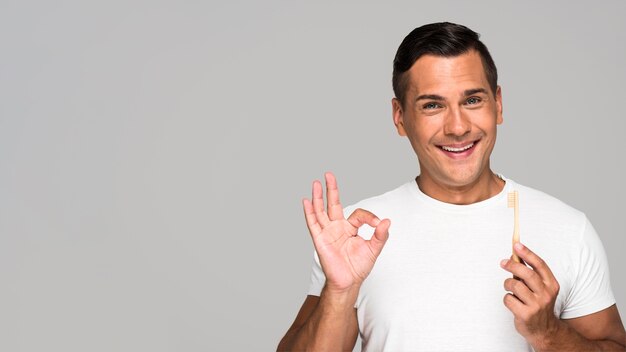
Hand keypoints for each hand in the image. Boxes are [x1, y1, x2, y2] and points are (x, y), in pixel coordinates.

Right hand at [303, 172, 390, 293]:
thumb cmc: (359, 267)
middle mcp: (337, 227)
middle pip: (333, 204)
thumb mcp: (374, 249)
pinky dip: (309, 212)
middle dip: (331, 189)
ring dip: (318, 197)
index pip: (358, 214)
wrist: (348, 282)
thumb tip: (386, 221)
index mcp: (350, 228)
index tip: (377, 225)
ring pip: (321, 211)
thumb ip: (381, 235)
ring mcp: (327, 232)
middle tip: (329, 174)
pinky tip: (306, 201)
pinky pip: (313, 224)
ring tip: (316, 183)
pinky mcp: (320, 239)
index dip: (369, 217)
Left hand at [501, 243, 560, 347]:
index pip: (540, 265)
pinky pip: (508, 299)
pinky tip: (513, 302)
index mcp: (551, 284)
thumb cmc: (538, 304)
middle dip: (512, 265)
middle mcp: (546, 294)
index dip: (527, 253)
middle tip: (503, 262)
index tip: (516, 245)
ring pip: (515, 285)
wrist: (544, 330)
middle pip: (527, 274)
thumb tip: (515, 254)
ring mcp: (536, 305)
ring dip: (508, 284)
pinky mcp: (525, 314)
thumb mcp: (539, 288)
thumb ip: (529, 273)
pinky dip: (507, 298)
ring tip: (510, 288)